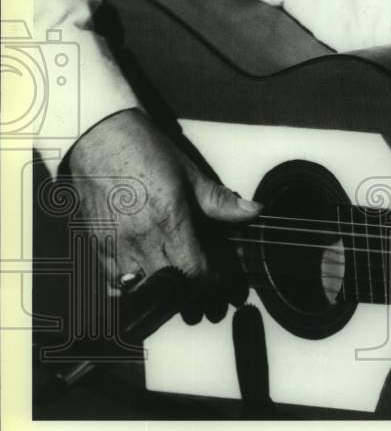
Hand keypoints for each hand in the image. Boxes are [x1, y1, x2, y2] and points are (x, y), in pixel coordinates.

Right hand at [64, 108, 260, 320]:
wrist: (98, 137)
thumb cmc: (145, 152)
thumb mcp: (189, 174)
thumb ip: (220, 201)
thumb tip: (254, 212)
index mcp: (169, 221)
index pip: (195, 272)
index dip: (212, 283)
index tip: (220, 280)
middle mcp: (140, 239)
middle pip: (170, 289)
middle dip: (190, 293)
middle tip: (201, 285)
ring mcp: (114, 246)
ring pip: (140, 291)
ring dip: (159, 292)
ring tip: (173, 282)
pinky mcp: (95, 246)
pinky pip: (112, 283)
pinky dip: (130, 286)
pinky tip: (144, 274)